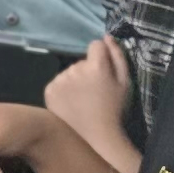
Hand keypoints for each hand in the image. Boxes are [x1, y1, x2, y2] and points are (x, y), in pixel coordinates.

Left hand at [45, 39, 132, 159]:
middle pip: (81, 61)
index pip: (95, 45)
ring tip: (83, 99)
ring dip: (75, 80)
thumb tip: (107, 37)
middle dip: (88, 71)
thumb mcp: (125, 82)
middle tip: (95, 91)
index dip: (101, 57)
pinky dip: (63, 89)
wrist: (96, 135)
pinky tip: (71, 103)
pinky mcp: (49, 90)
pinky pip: (58, 82)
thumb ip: (117, 56)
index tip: (103, 71)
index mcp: (96, 66)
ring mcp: (59, 80)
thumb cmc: (114, 108)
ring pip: (69, 72)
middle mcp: (75, 69)